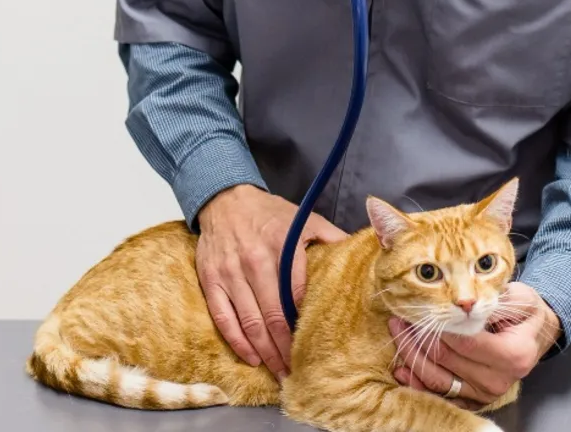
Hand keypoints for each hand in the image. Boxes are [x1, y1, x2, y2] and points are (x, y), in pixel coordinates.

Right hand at [195, 184, 348, 379]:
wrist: (225, 200)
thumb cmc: (268, 213)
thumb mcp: (305, 218)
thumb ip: (331, 238)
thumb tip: (359, 255)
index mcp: (282, 246)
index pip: (298, 294)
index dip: (308, 323)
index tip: (319, 344)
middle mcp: (254, 261)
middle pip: (274, 316)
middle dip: (288, 348)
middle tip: (299, 370)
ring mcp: (230, 273)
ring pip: (250, 322)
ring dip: (266, 352)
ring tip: (280, 371)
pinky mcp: (211, 280)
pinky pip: (223, 318)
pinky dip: (237, 342)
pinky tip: (252, 357)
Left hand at [389, 282, 561, 410]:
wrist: (533, 335)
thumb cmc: (524, 314)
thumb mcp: (520, 298)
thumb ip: (494, 298)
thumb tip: (462, 301)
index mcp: (512, 354)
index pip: (465, 341)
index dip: (439, 325)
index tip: (419, 310)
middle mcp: (498, 380)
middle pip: (447, 360)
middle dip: (418, 338)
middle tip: (400, 319)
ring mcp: (485, 394)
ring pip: (438, 380)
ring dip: (412, 358)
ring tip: (398, 335)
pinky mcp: (474, 399)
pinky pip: (440, 395)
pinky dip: (419, 383)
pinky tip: (403, 368)